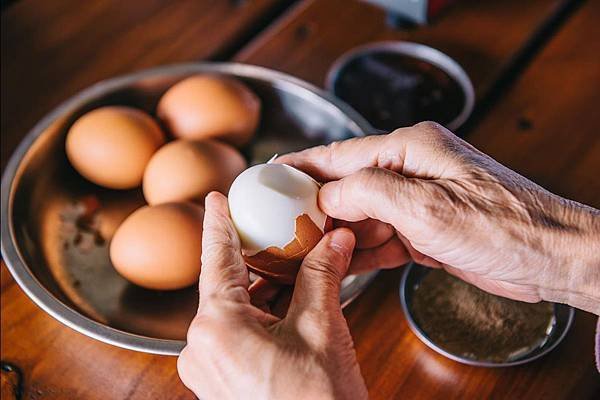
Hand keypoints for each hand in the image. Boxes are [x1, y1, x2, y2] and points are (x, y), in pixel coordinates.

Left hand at [178, 192, 367, 399]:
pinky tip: (288, 303)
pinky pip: (238, 334)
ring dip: (265, 289)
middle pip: (229, 285)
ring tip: (294, 267)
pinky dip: (262, 315)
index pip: (217, 259)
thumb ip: (322, 275)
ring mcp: (208, 369)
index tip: (215, 198)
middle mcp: (200, 348)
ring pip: (235, 311)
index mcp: (216, 326)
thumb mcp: (321, 328)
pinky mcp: (222, 382)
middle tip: (277, 232)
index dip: (218, 223)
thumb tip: (336, 239)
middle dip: (257, 259)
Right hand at [278, 122, 598, 311]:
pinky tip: (340, 263)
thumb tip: (325, 194)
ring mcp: (418, 201)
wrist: (551, 258)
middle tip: (280, 223)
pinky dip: (362, 252)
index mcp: (409, 149)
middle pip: (348, 186)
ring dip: (337, 233)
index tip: (269, 175)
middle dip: (315, 206)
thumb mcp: (425, 206)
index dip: (301, 165)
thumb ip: (367, 193)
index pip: (341, 154)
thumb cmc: (502, 225)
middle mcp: (411, 170)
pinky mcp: (425, 229)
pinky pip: (382, 238)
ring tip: (302, 249)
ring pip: (362, 215)